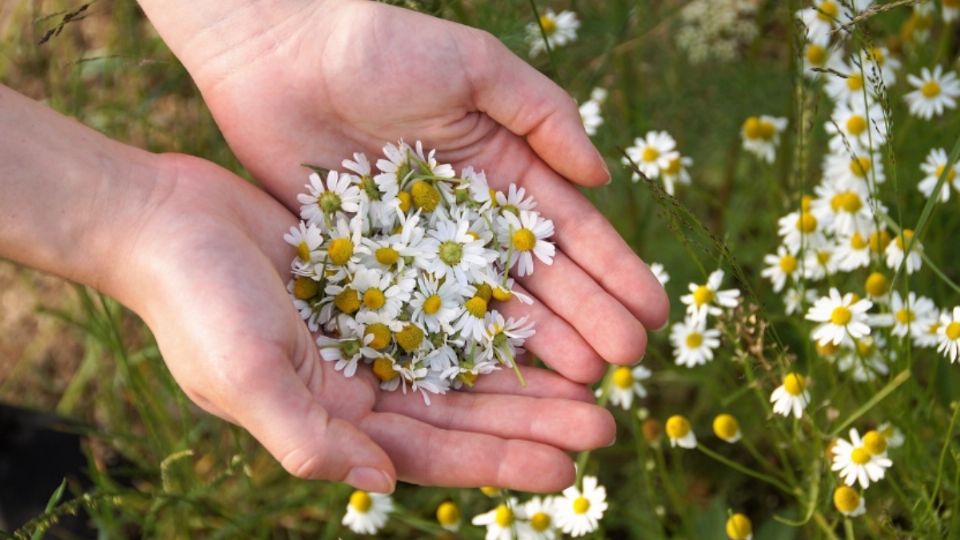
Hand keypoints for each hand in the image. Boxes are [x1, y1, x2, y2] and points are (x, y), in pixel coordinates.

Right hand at [125, 153, 615, 492]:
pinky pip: (448, 302)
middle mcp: (359, 383)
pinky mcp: (375, 279)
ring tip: (594, 377)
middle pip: (463, 411)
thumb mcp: (245, 377)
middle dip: (532, 419)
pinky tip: (540, 312)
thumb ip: (309, 439)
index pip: (432, 452)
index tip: (567, 465)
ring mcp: (370, 330)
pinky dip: (494, 313)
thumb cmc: (195, 304)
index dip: (499, 460)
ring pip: (466, 360)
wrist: (163, 220)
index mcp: (333, 418)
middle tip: (606, 421)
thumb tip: (380, 484)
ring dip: (526, 372)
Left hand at [138, 0, 669, 382]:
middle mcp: (469, 219)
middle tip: (625, 363)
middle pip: (538, 279)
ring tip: (579, 383)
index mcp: (503, 170)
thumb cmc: (378, 48)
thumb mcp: (474, 67)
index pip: (569, 230)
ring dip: (535, 344)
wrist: (277, 57)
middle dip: (586, 318)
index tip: (652, 308)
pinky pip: (420, 316)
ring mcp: (421, 250)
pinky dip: (454, 348)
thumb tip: (603, 175)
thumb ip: (542, 114)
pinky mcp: (370, 268)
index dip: (613, 270)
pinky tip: (492, 381)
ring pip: (488, 307)